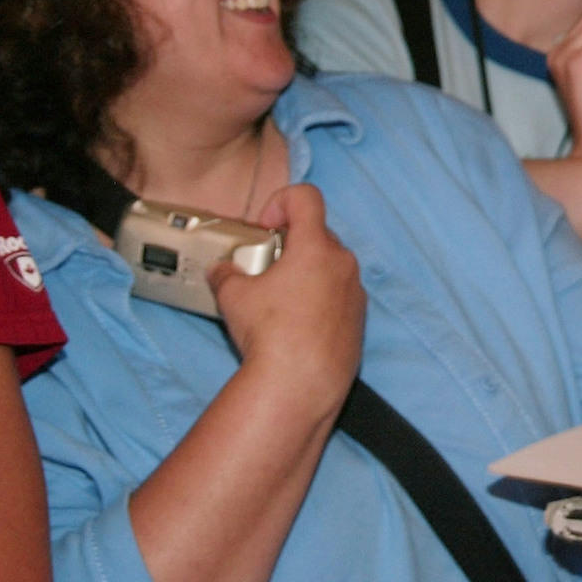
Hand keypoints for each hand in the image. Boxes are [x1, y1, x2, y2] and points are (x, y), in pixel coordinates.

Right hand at [211, 184, 366, 412]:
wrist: (300, 383)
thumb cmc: (270, 334)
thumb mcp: (233, 296)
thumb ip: (226, 274)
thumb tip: (222, 272)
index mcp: (316, 246)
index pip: (306, 198)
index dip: (280, 203)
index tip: (264, 229)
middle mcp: (343, 264)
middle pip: (318, 235)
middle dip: (289, 245)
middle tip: (264, 269)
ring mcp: (356, 292)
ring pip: (330, 268)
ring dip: (305, 274)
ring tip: (278, 301)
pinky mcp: (359, 320)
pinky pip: (339, 297)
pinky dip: (319, 300)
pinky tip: (296, 326)